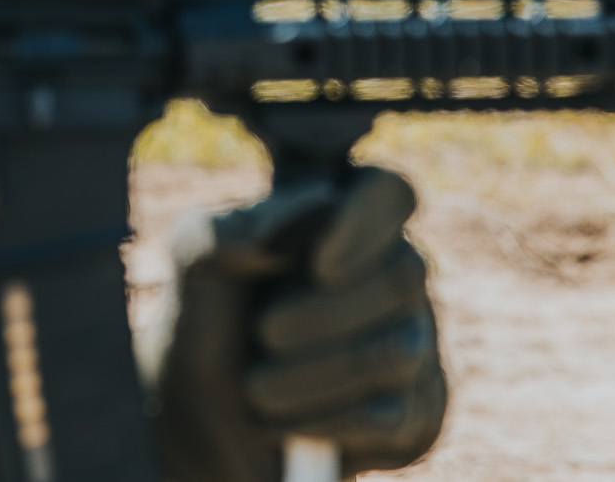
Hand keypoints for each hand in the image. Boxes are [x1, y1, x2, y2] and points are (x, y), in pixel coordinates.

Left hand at [154, 168, 445, 481]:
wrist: (202, 421)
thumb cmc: (206, 324)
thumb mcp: (196, 266)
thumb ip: (235, 226)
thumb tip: (318, 201)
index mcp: (343, 221)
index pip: (390, 192)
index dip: (366, 223)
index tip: (316, 262)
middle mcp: (390, 274)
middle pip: (405, 274)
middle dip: (325, 313)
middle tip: (265, 333)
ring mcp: (413, 341)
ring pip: (402, 349)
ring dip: (316, 373)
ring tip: (257, 388)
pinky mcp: (418, 411)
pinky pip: (402, 415)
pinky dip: (332, 421)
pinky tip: (290, 423)